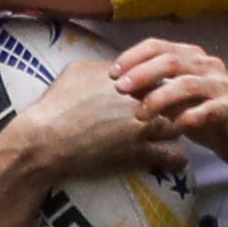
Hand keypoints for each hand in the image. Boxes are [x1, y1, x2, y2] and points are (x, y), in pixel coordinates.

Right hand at [10, 59, 184, 180]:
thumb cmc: (57, 104)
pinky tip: (177, 159)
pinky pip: (171, 156)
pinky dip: (177, 158)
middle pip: (175, 98)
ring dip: (180, 129)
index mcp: (129, 79)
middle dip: (178, 104)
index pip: (161, 74)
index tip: (165, 90)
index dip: (164, 83)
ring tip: (179, 134)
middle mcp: (140, 101)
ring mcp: (142, 128)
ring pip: (178, 125)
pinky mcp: (139, 154)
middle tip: (180, 111)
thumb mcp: (77, 71)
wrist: (47, 138)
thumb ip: (103, 67)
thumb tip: (116, 67)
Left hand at [110, 39, 227, 166]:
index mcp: (192, 57)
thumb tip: (120, 83)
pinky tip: (175, 126)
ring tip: (140, 115)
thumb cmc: (204, 115)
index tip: (112, 74)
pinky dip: (189, 117)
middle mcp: (209, 66)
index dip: (132, 57)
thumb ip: (152, 89)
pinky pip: (209, 110)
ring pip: (187, 84)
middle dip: (141, 73)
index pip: (158, 46)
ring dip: (158, 98)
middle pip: (171, 61)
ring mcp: (223, 86)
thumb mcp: (174, 101)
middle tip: (120, 89)